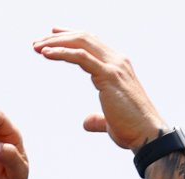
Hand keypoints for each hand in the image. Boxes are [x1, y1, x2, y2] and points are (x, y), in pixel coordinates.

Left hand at [32, 30, 167, 150]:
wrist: (147, 136)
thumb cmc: (132, 130)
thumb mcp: (110, 121)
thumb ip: (97, 119)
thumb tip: (86, 122)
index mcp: (119, 66)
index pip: (92, 42)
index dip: (71, 36)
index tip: (53, 35)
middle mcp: (117, 60)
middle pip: (84, 38)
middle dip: (58, 37)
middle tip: (37, 42)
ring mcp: (114, 66)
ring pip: (81, 43)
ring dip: (56, 42)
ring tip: (37, 46)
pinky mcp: (108, 75)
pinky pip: (81, 57)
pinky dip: (62, 52)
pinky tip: (47, 53)